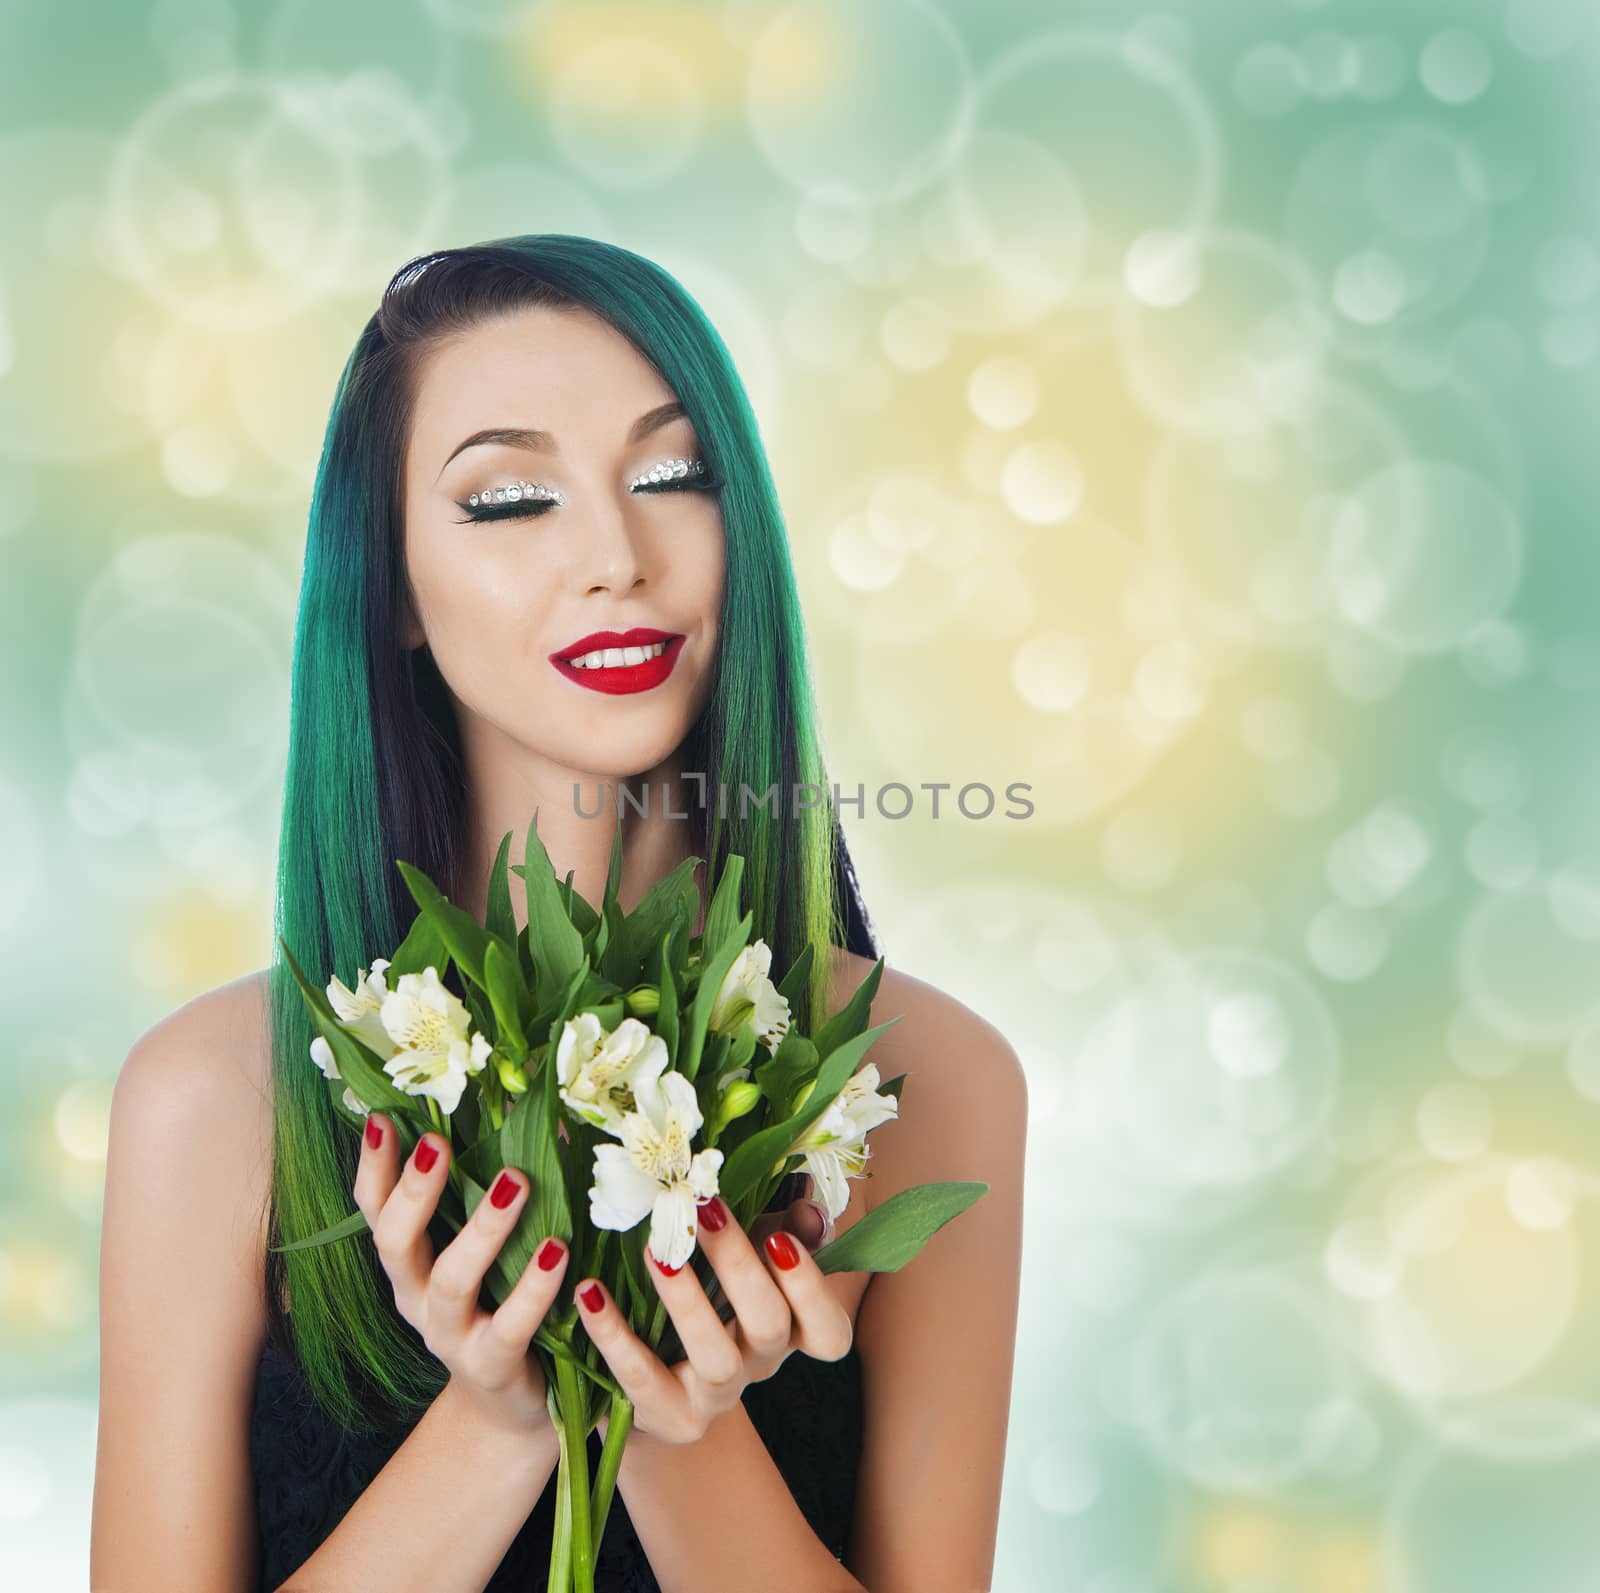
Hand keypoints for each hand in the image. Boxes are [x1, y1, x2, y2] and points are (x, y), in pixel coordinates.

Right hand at [353, 1113, 570, 1439]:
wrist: (509, 1412)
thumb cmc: (500, 1305)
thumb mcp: (486, 1250)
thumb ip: (491, 1192)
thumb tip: (530, 1108)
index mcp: (409, 1266)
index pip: (375, 1212)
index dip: (373, 1168)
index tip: (382, 1118)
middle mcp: (418, 1300)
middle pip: (396, 1243)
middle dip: (414, 1191)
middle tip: (438, 1142)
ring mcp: (451, 1337)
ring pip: (453, 1281)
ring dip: (482, 1228)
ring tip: (517, 1181)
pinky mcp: (494, 1366)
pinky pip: (510, 1325)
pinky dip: (534, 1287)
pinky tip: (558, 1251)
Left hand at [575, 1189, 852, 1444]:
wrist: (656, 1377)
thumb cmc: (713, 1294)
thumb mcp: (751, 1258)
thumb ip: (785, 1231)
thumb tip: (808, 1211)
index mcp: (790, 1331)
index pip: (829, 1331)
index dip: (812, 1289)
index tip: (779, 1236)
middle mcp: (759, 1367)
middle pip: (769, 1326)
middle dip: (740, 1264)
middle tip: (705, 1209)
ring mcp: (714, 1399)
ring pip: (715, 1358)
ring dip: (687, 1300)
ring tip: (655, 1252)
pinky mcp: (665, 1417)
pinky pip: (641, 1378)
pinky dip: (614, 1333)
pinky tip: (589, 1291)